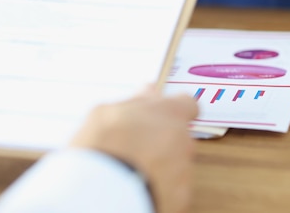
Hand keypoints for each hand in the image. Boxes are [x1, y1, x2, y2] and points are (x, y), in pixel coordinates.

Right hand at [70, 87, 197, 212]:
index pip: (187, 104)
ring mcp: (184, 170)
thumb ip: (134, 101)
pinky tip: (136, 185)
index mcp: (168, 113)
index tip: (158, 115)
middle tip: (132, 145)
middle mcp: (183, 140)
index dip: (173, 110)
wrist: (104, 193)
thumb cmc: (102, 149)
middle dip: (160, 139)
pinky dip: (158, 186)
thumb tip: (147, 93)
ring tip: (130, 168)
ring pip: (175, 162)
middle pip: (178, 136)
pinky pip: (172, 187)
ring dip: (159, 163)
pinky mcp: (181, 197)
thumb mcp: (105, 113)